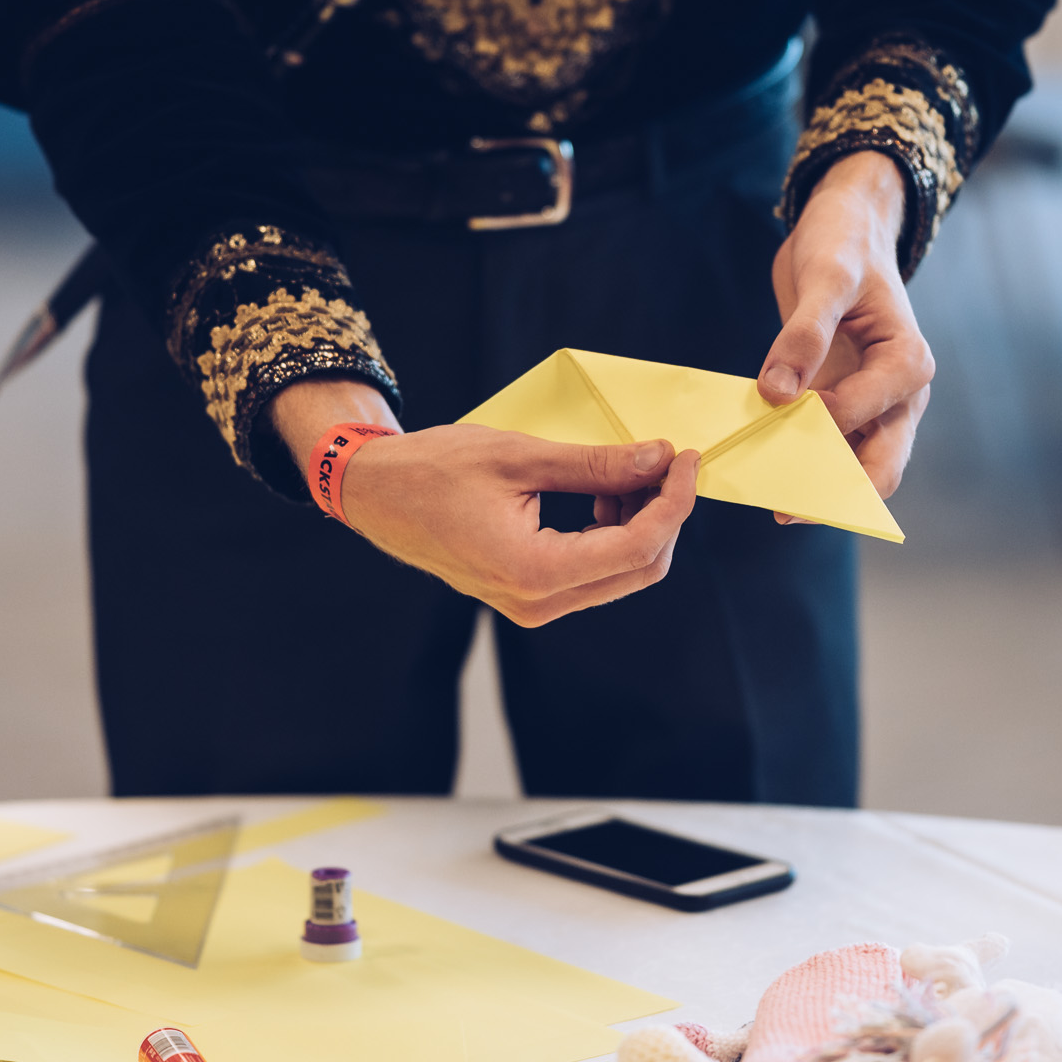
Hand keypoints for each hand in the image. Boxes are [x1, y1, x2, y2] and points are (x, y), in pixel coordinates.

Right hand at [269, 378, 699, 626]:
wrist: (376, 494)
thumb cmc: (434, 470)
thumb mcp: (521, 455)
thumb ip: (597, 463)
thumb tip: (659, 457)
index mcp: (534, 571)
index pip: (637, 545)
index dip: (674, 500)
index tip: (685, 457)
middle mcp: (536, 602)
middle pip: (640, 568)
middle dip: (663, 513)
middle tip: (661, 460)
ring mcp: (531, 606)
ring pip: (621, 574)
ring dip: (638, 524)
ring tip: (620, 474)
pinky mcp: (527, 597)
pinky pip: (592, 574)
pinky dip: (610, 536)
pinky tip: (599, 497)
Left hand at [758, 151, 933, 517]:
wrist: (845, 230)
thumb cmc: (844, 246)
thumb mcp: (826, 276)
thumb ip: (803, 333)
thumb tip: (778, 394)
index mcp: (907, 363)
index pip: (867, 417)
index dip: (819, 429)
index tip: (770, 426)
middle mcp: (900, 394)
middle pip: (879, 468)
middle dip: (833, 492)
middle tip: (781, 510)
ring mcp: (874, 406)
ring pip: (854, 467)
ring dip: (815, 484)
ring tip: (766, 494)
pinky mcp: (845, 406)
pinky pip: (828, 447)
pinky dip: (800, 460)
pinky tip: (762, 466)